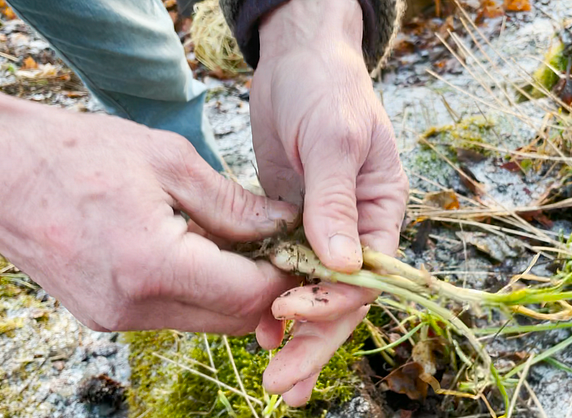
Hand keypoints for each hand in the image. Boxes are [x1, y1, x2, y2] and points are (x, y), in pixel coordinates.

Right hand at [0, 94, 299, 334]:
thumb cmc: (78, 153)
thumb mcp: (169, 162)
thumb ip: (233, 203)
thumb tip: (282, 225)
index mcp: (151, 266)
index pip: (248, 295)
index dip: (286, 276)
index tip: (300, 249)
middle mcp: (133, 306)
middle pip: (232, 318)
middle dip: (266, 286)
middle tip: (279, 245)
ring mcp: (116, 318)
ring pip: (206, 320)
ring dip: (234, 288)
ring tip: (241, 241)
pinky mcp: (105, 315)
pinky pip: (175, 313)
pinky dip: (201, 288)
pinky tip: (203, 250)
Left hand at [249, 0, 408, 405]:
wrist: (297, 62)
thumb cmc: (327, 88)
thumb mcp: (335, 138)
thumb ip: (335, 201)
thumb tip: (340, 265)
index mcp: (380, 210)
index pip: (367, 274)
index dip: (332, 301)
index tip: (290, 310)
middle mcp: (355, 228)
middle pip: (341, 300)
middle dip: (315, 342)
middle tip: (284, 384)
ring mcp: (320, 229)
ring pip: (313, 294)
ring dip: (295, 334)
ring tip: (274, 377)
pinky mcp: (288, 223)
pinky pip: (283, 272)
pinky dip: (271, 300)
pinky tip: (256, 328)